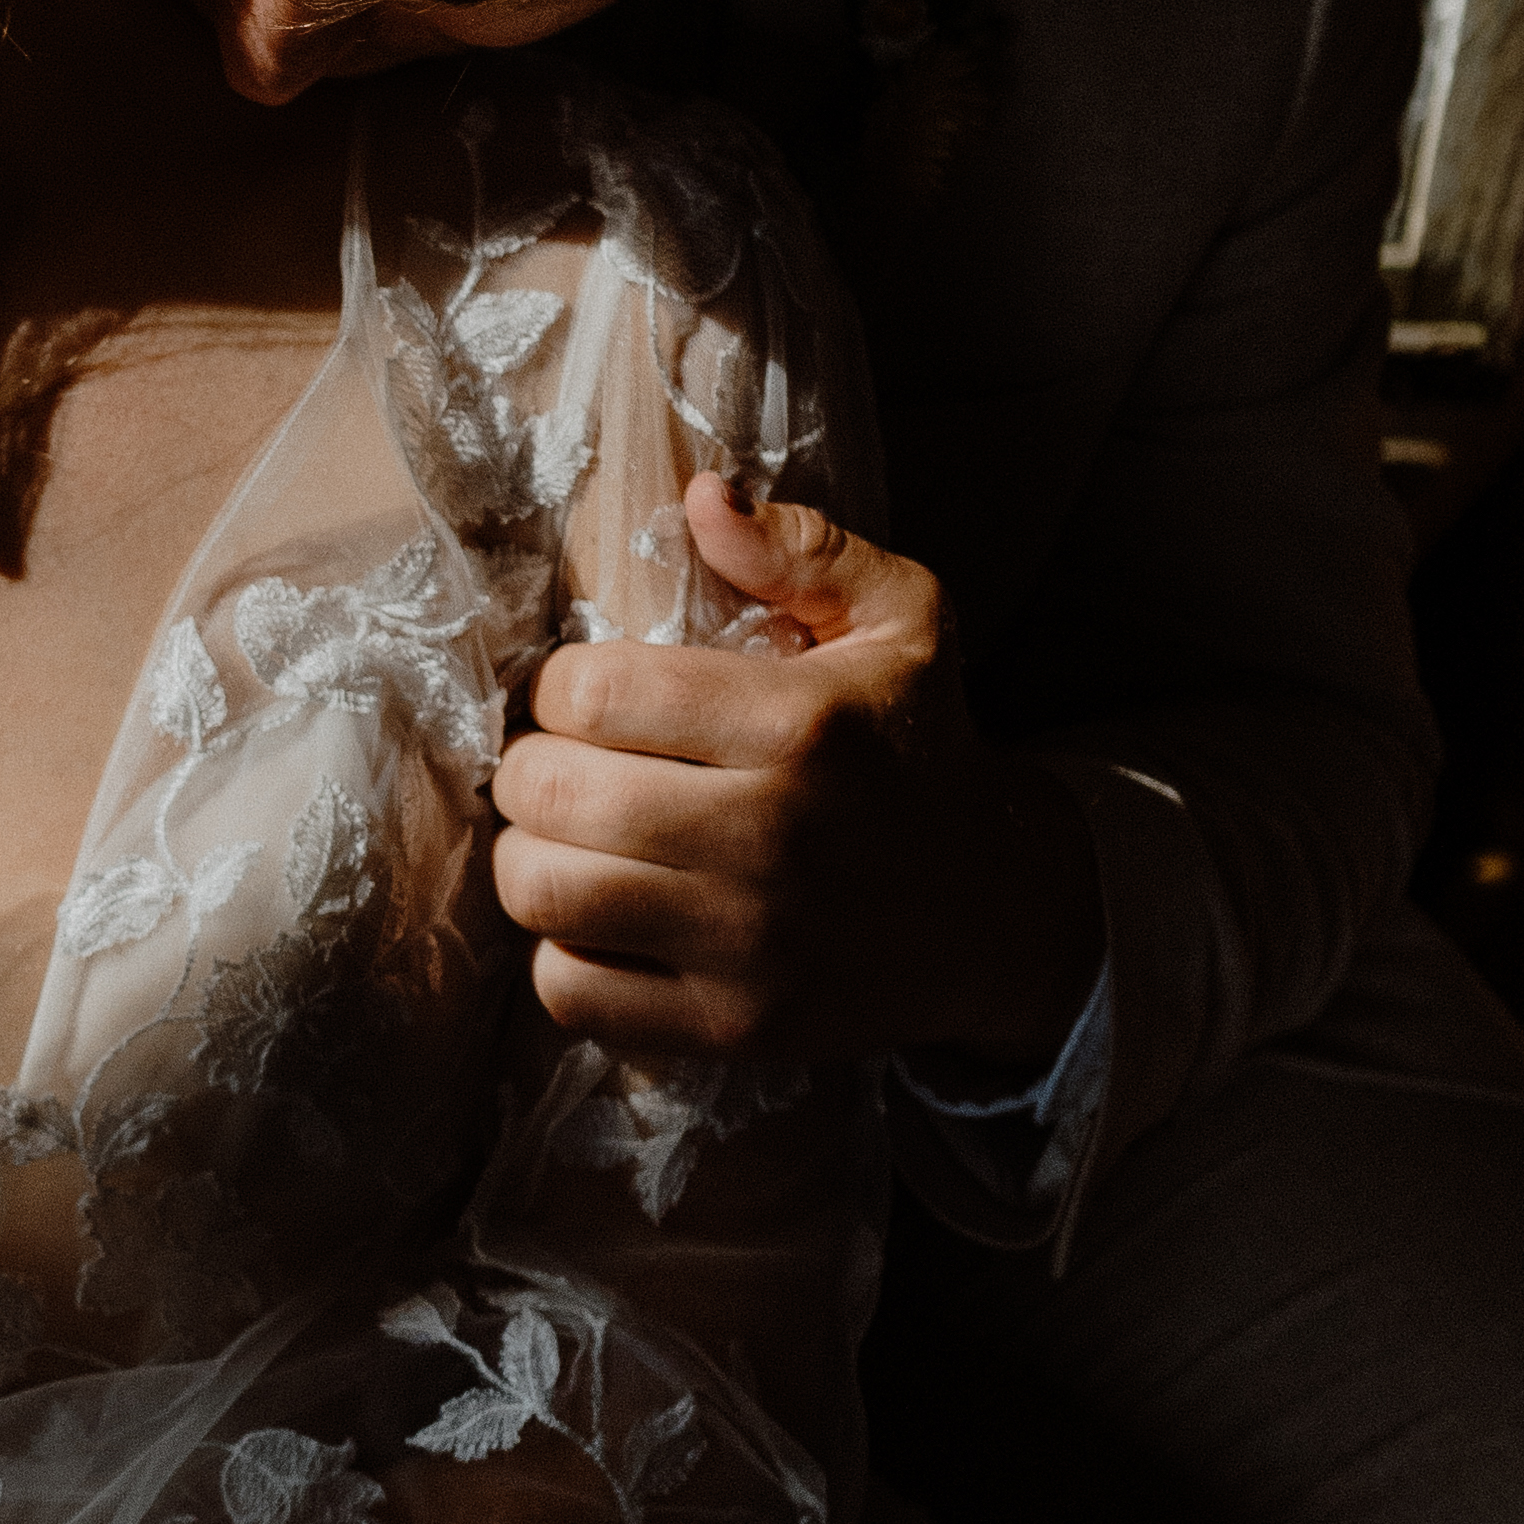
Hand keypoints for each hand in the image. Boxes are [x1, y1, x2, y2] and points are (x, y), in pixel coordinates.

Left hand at [491, 475, 1102, 1070]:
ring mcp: (751, 943)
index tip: (585, 695)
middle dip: (530, 768)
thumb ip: (803, 552)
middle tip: (560, 766)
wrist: (993, 914)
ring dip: (530, 858)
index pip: (594, 690)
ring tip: (567, 839)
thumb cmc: (923, 750)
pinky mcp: (732, 1026)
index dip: (559, 684)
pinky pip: (570, 993)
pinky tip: (601, 920)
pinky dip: (559, 954)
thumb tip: (699, 497)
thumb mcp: (904, 620)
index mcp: (802, 723)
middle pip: (552, 792)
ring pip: (544, 893)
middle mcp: (774, 835)